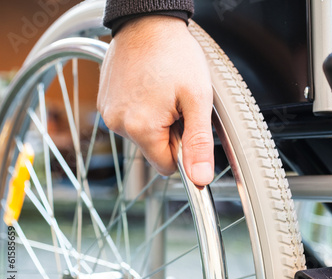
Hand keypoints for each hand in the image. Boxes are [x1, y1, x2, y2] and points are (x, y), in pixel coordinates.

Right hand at [97, 16, 213, 185]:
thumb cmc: (175, 55)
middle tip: (177, 103)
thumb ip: (199, 143)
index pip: (166, 166)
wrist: (149, 21)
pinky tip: (150, 87)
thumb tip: (200, 179)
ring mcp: (109, 112)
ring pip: (142, 135)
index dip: (182, 150)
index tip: (187, 125)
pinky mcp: (106, 102)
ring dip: (156, 120)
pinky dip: (143, 109)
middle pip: (153, 150)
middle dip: (170, 132)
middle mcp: (118, 124)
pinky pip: (131, 120)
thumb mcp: (197, 100)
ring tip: (163, 91)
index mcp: (140, 128)